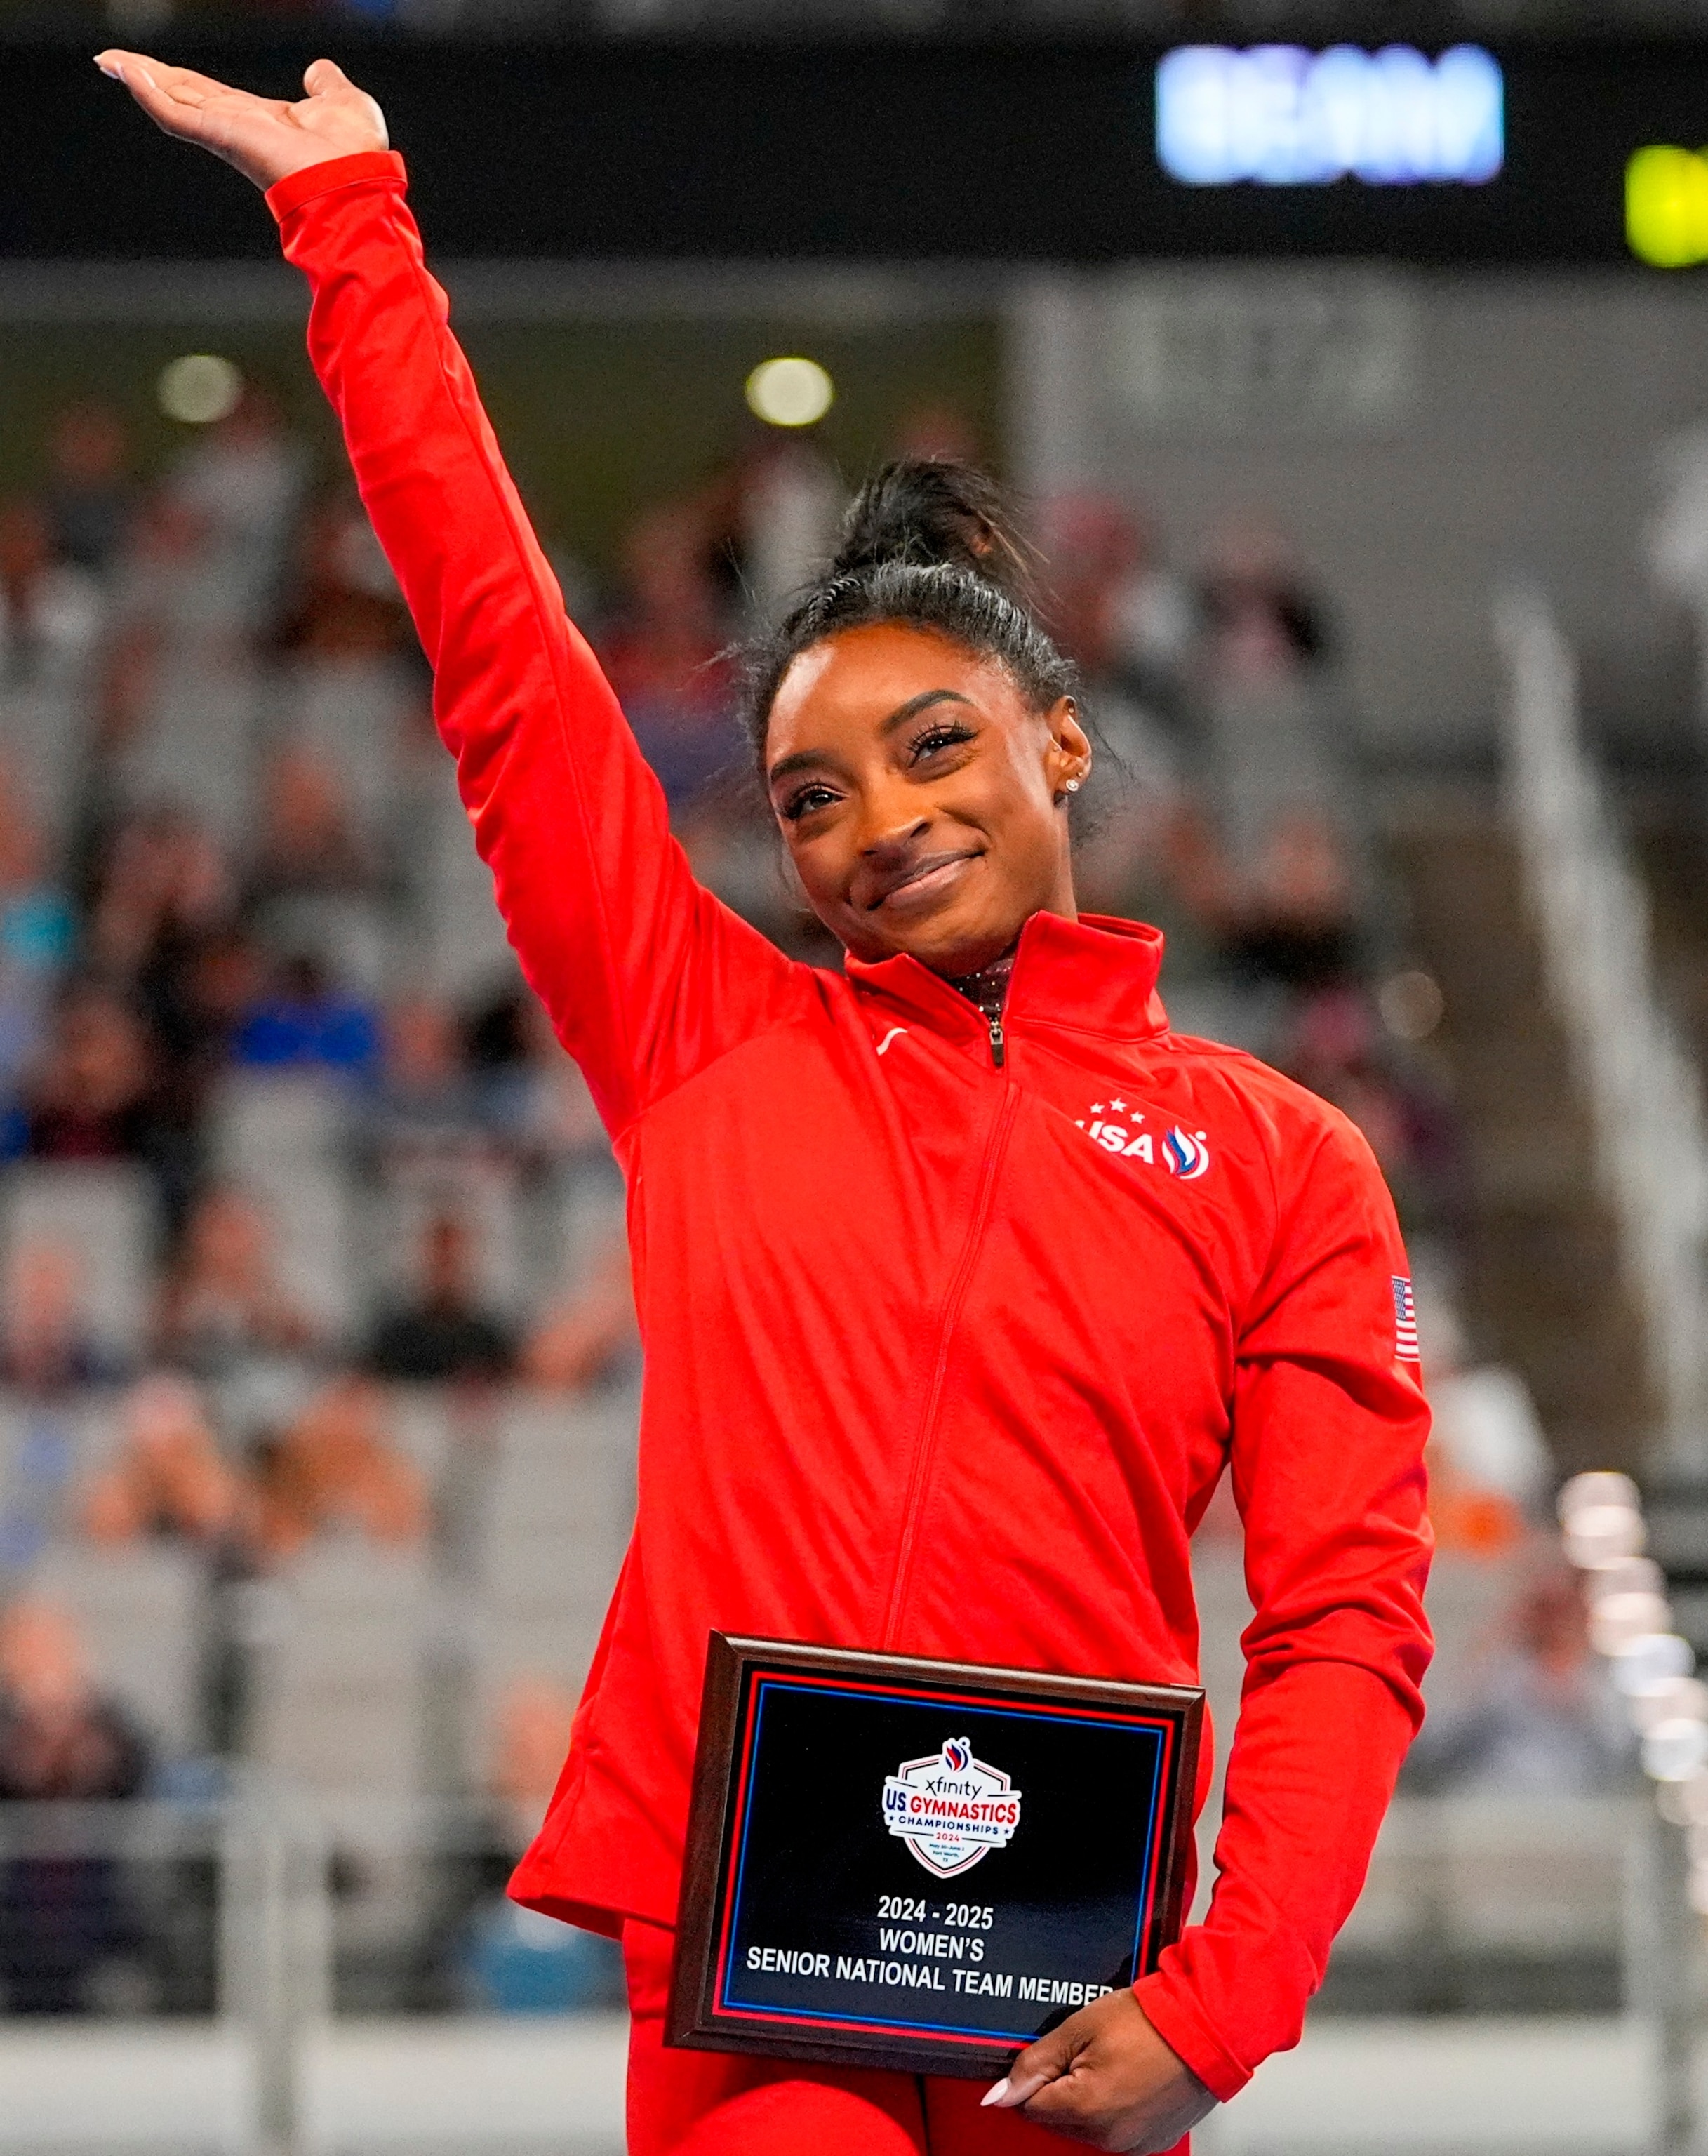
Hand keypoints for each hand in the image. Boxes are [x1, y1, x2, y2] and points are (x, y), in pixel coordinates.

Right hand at [94, 51, 386, 191]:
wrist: (356, 179)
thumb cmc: (357, 153)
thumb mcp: (341, 100)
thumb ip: (325, 84)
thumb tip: (317, 71)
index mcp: (263, 122)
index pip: (213, 96)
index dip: (184, 80)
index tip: (157, 69)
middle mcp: (240, 129)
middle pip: (184, 95)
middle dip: (149, 76)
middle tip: (111, 60)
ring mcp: (228, 134)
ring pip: (173, 101)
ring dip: (139, 78)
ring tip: (108, 60)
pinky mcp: (221, 136)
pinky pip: (177, 113)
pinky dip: (150, 92)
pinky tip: (126, 71)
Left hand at [982, 1989, 1216, 2152]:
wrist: (1203, 2025)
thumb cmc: (1149, 2021)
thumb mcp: (1079, 2027)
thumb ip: (1035, 2062)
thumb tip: (1001, 2092)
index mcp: (1085, 2108)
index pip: (1030, 2106)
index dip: (1035, 2076)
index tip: (1049, 2057)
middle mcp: (1109, 2136)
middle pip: (1056, 2119)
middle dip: (1059, 2088)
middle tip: (1084, 2051)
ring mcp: (1133, 2143)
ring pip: (1085, 2127)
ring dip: (1085, 2099)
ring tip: (1110, 2060)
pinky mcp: (1151, 2142)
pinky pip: (1115, 2131)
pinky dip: (1113, 2109)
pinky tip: (1126, 2078)